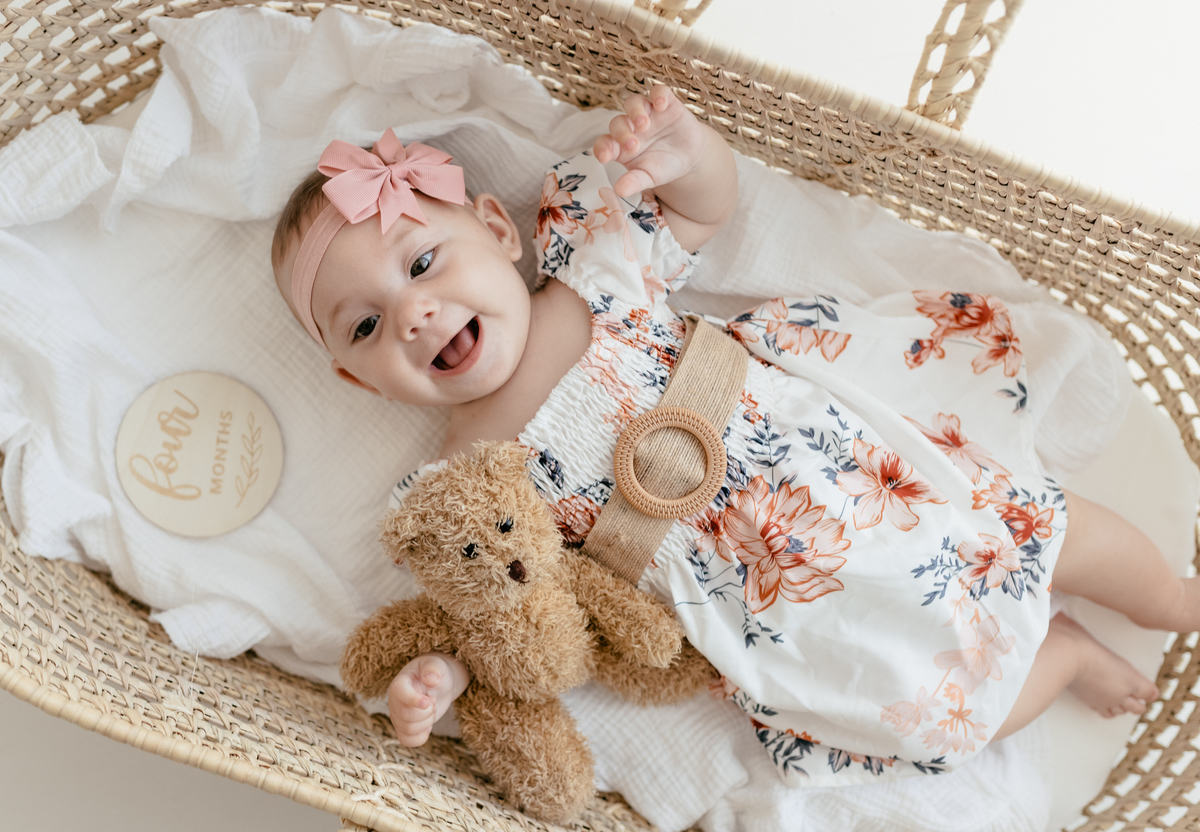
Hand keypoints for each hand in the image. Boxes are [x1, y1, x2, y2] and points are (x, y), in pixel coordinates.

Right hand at [386, 652, 468, 745]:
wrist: (438, 684)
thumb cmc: (436, 672)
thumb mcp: (437, 665)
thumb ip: (433, 669)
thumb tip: (432, 679)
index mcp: (400, 683)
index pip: (399, 692)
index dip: (413, 699)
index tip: (429, 701)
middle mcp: (394, 701)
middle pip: (405, 716)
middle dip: (427, 712)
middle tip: (434, 700)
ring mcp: (398, 716)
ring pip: (408, 730)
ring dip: (427, 722)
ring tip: (432, 710)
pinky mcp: (404, 728)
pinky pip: (407, 741)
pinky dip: (421, 737)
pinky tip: (428, 725)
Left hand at [593, 86, 709, 198]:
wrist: (689, 157)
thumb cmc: (663, 166)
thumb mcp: (649, 177)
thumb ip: (634, 182)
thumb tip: (619, 191)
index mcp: (620, 146)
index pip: (604, 143)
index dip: (602, 148)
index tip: (604, 158)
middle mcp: (630, 127)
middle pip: (618, 122)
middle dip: (623, 133)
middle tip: (633, 146)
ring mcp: (647, 113)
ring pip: (633, 103)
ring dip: (635, 112)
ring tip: (643, 124)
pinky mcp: (666, 104)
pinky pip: (658, 92)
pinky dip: (658, 95)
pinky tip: (660, 105)